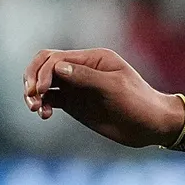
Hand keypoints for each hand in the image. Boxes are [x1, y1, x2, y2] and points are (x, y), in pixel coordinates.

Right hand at [22, 48, 184, 146]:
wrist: (153, 126)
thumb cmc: (140, 103)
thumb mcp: (115, 87)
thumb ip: (86, 77)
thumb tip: (57, 67)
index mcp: (92, 59)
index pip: (56, 58)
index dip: (43, 72)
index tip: (40, 91)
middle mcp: (81, 69)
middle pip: (45, 66)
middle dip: (32, 79)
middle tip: (31, 97)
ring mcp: (77, 86)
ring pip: (44, 82)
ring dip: (33, 93)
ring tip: (35, 108)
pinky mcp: (75, 103)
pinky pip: (51, 100)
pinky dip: (43, 105)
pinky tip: (44, 115)